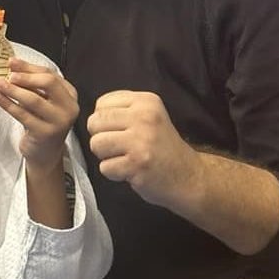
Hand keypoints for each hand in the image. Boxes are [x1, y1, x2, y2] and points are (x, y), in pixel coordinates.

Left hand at [0, 58, 78, 172]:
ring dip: (13, 90)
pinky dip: (9, 105)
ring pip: (34, 99)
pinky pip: (24, 115)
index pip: (51, 74)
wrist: (44, 153)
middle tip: (8, 75)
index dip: (29, 67)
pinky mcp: (46, 133)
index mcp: (70, 94)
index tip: (11, 62)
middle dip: (26, 77)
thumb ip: (32, 83)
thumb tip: (13, 64)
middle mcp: (69, 107)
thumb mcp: (42, 100)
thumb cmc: (41, 122)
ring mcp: (59, 121)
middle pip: (48, 83)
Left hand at [88, 90, 278, 252]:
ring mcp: (141, 140)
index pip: (101, 103)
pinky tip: (130, 171)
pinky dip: (113, 173)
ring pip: (96, 144)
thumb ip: (123, 111)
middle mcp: (144, 116)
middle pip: (94, 122)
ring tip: (123, 159)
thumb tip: (90, 118)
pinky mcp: (137, 164)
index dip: (104, 121)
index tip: (121, 131)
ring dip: (105, 157)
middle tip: (120, 148)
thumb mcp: (149, 117)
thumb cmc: (162, 148)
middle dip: (101, 138)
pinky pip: (105, 167)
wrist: (188, 176)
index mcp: (146, 101)